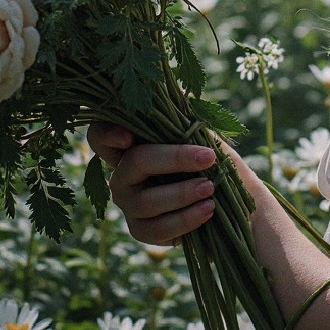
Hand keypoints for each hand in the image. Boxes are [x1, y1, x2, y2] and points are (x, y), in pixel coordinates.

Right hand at [85, 122, 218, 245]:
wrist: (229, 202)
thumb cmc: (211, 163)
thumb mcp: (202, 138)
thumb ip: (187, 123)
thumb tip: (183, 100)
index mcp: (131, 146)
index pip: (100, 136)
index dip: (107, 134)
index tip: (129, 137)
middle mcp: (122, 174)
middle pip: (135, 162)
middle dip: (174, 158)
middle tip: (208, 158)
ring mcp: (127, 204)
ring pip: (147, 201)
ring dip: (183, 193)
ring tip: (210, 188)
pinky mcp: (140, 230)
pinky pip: (158, 228)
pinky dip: (186, 219)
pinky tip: (207, 209)